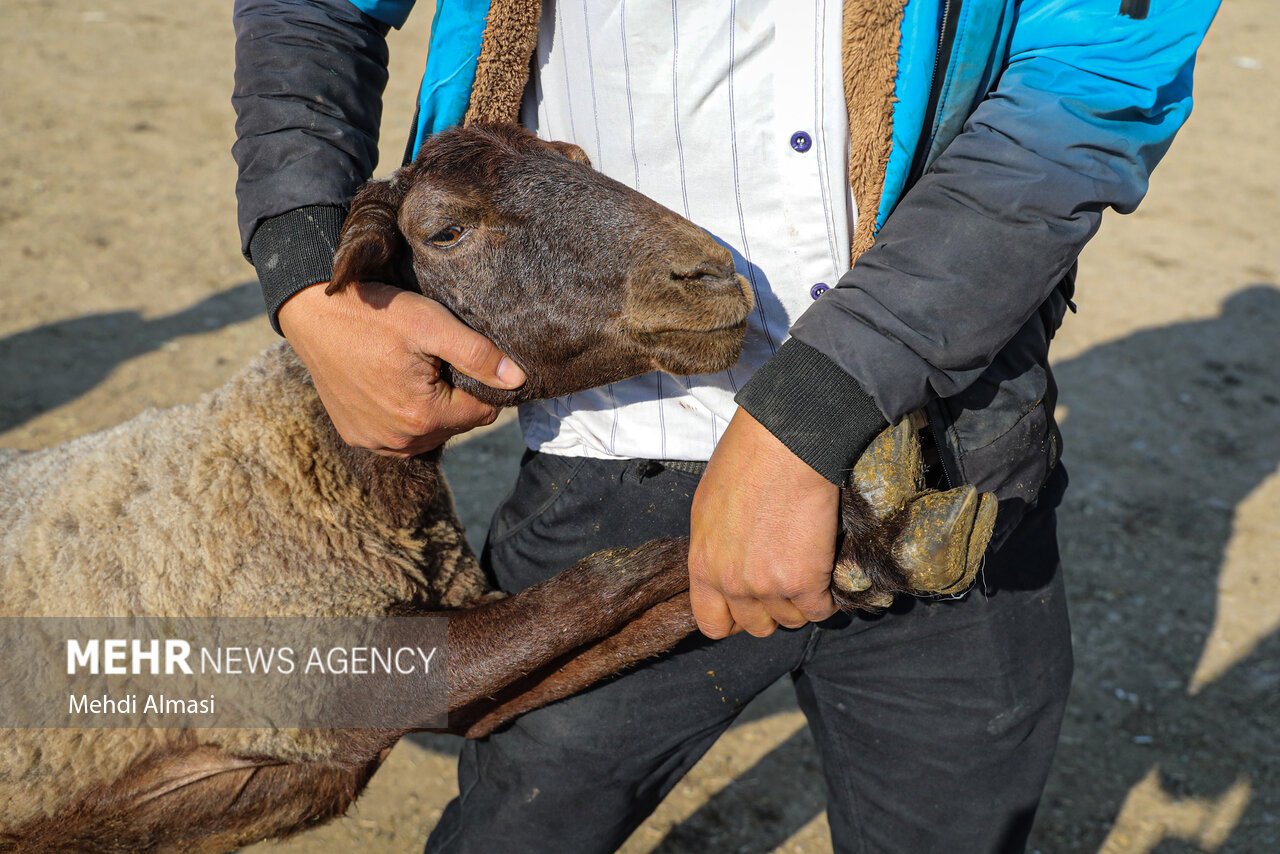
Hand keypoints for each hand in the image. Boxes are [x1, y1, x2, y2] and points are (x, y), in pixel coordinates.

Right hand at [278, 280, 525, 455]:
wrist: (313, 314)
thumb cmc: (375, 314)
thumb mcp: (431, 324)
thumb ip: (477, 354)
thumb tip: (518, 379)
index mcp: (422, 417)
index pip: (484, 412)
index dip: (482, 383)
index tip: (464, 356)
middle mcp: (398, 442)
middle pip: (456, 424)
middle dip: (455, 395)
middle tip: (435, 359)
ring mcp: (374, 443)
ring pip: (429, 433)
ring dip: (431, 408)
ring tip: (413, 370)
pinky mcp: (356, 436)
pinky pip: (398, 435)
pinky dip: (403, 414)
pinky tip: (392, 383)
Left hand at [688, 409, 839, 637]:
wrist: (784, 444)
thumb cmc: (745, 460)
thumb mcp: (709, 507)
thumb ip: (716, 547)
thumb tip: (729, 563)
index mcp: (702, 565)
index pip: (712, 623)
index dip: (733, 618)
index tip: (749, 604)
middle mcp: (731, 584)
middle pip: (757, 626)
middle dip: (772, 608)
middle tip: (785, 580)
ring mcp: (768, 586)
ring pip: (792, 620)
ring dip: (802, 601)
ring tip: (809, 568)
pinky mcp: (805, 581)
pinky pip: (821, 610)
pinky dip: (828, 596)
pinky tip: (828, 570)